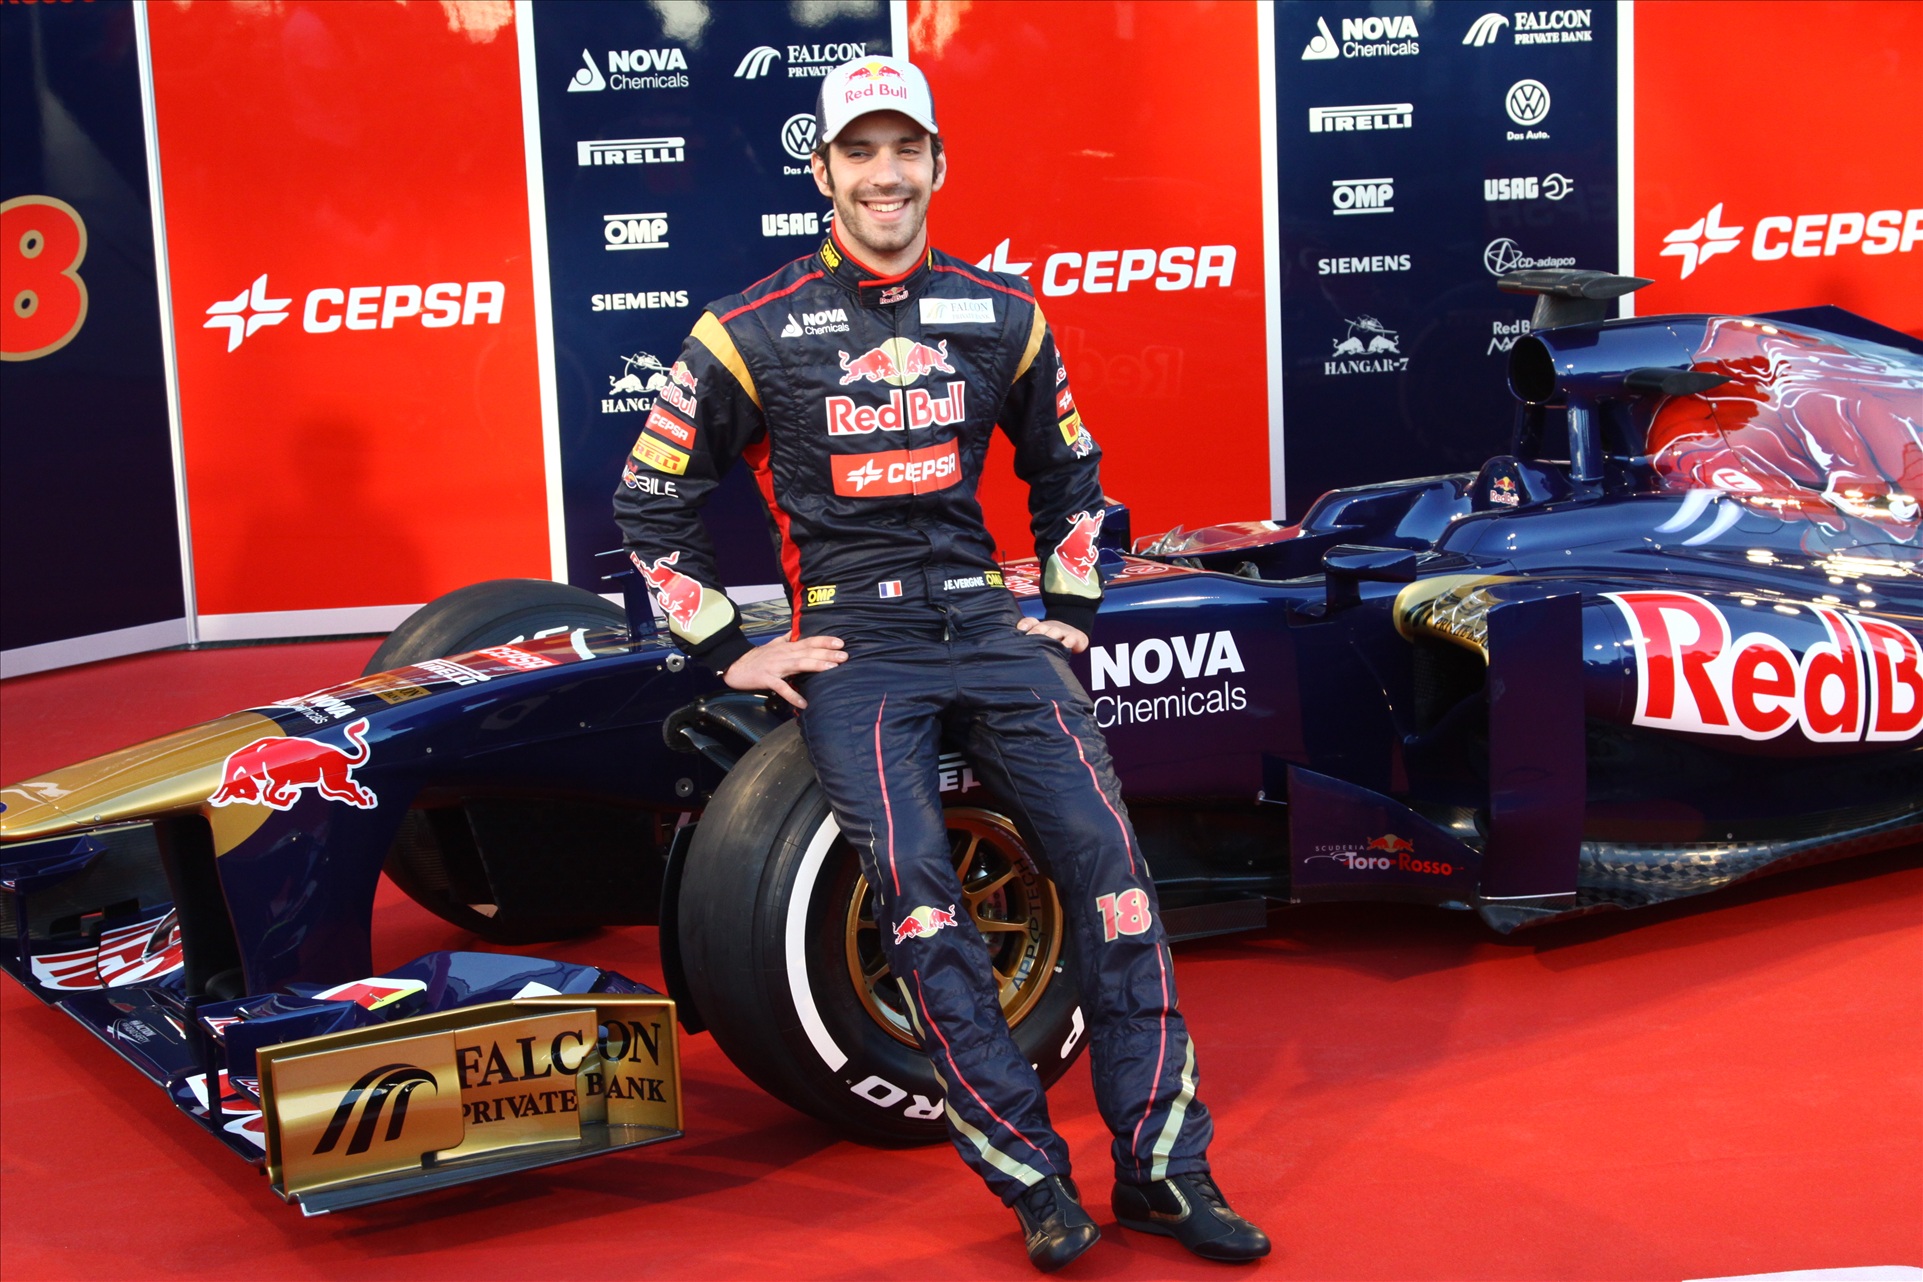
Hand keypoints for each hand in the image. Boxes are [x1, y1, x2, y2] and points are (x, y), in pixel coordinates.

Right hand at [724, 635, 846, 707]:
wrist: (735, 665)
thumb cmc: (757, 657)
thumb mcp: (774, 645)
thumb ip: (787, 638)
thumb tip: (797, 631)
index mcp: (787, 647)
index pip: (809, 641)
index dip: (824, 641)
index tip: (841, 642)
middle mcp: (784, 654)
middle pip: (808, 652)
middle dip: (827, 653)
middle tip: (844, 656)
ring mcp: (776, 666)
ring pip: (799, 664)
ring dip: (816, 666)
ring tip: (832, 668)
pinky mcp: (767, 679)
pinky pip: (782, 688)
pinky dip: (792, 695)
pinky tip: (803, 703)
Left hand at [1017, 616, 1088, 653]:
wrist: (1075, 632)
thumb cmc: (1052, 637)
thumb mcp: (1041, 636)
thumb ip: (1029, 640)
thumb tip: (1016, 649)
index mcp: (1040, 626)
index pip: (1030, 622)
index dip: (1025, 625)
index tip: (1019, 630)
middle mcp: (1049, 627)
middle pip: (1040, 628)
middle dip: (1034, 633)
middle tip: (1028, 640)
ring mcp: (1062, 631)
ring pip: (1054, 633)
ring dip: (1048, 638)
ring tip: (1043, 645)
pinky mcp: (1074, 638)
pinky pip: (1069, 640)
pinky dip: (1066, 644)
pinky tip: (1062, 649)